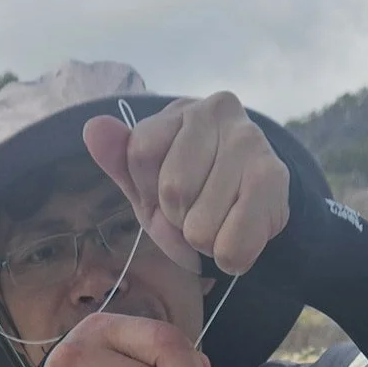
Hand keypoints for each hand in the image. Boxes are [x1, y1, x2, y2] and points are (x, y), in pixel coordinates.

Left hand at [82, 93, 290, 276]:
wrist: (250, 215)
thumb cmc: (193, 195)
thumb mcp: (147, 183)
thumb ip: (119, 158)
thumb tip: (93, 128)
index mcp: (179, 111)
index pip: (141, 153)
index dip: (149, 189)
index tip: (166, 193)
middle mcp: (217, 110)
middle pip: (173, 189)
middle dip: (179, 218)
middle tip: (198, 212)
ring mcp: (249, 140)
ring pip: (200, 223)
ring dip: (205, 240)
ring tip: (219, 222)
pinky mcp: (274, 177)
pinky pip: (232, 244)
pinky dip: (229, 256)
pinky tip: (238, 236)